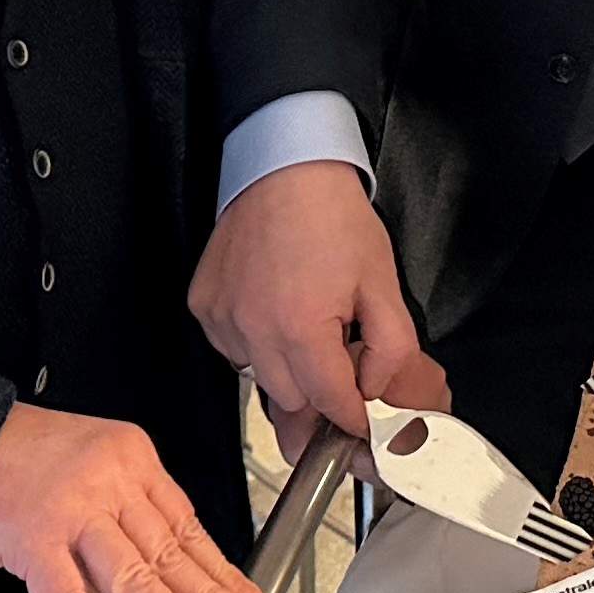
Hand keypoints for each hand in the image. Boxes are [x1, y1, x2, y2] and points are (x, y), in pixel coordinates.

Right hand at [0, 401, 262, 592]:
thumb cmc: (5, 454)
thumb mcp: (84, 465)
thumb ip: (117, 514)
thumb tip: (148, 573)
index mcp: (129, 457)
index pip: (185, 522)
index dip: (217, 567)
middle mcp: (109, 478)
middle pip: (170, 550)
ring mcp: (72, 507)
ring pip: (136, 576)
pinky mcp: (31, 536)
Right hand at [186, 160, 431, 455]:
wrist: (284, 167)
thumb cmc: (333, 217)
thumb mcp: (383, 283)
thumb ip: (390, 348)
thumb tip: (375, 391)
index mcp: (301, 327)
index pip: (330, 404)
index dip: (354, 418)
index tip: (364, 425)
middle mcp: (253, 329)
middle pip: (292, 402)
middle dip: (320, 395)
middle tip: (340, 367)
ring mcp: (222, 319)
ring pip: (259, 380)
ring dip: (287, 371)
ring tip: (307, 326)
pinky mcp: (203, 307)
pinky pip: (234, 350)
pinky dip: (257, 345)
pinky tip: (276, 311)